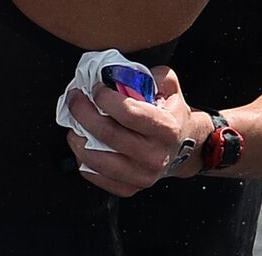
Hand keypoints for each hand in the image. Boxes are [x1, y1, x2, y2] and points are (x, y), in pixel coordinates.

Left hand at [66, 66, 202, 195]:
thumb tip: (119, 73)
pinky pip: (95, 176)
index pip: (129, 113)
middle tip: (75, 99)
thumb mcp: (170, 85)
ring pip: (96, 158)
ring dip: (77, 137)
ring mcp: (142, 176)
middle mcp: (155, 156)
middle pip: (108, 134)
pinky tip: (83, 142)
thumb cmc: (173, 113)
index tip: (96, 88)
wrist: (187, 145)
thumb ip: (149, 75)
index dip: (106, 98)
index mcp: (167, 129)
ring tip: (74, 122)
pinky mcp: (130, 188)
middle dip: (83, 112)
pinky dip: (82, 158)